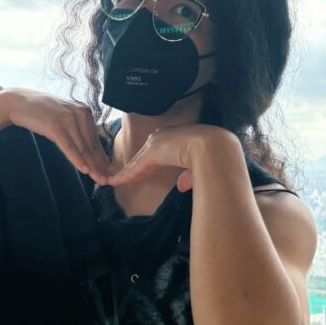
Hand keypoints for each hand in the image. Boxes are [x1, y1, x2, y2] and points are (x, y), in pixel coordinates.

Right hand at [0, 88, 113, 184]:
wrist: (19, 102)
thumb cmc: (42, 112)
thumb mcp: (64, 117)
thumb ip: (78, 128)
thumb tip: (90, 148)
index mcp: (85, 112)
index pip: (95, 140)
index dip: (102, 158)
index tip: (109, 173)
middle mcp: (80, 114)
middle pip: (91, 146)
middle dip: (99, 165)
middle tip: (107, 181)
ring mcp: (68, 119)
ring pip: (82, 148)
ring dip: (92, 166)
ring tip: (99, 180)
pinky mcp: (55, 126)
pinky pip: (68, 146)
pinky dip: (77, 159)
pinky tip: (84, 170)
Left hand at [106, 125, 222, 192]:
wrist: (212, 146)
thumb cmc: (211, 156)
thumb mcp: (196, 167)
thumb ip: (187, 176)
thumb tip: (181, 186)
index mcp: (174, 138)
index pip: (155, 154)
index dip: (146, 166)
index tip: (140, 174)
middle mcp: (162, 138)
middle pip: (143, 158)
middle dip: (133, 170)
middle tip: (121, 179)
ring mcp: (155, 143)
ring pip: (137, 162)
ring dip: (125, 174)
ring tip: (113, 181)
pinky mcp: (151, 152)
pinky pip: (135, 167)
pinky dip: (125, 175)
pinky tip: (115, 181)